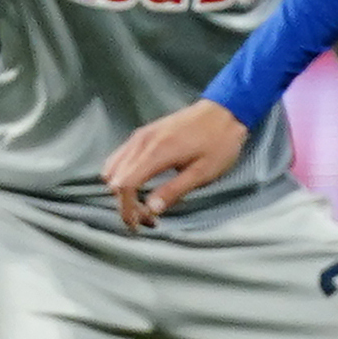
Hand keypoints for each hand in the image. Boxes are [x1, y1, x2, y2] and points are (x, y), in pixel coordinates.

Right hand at [101, 100, 250, 228]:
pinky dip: (122, 175)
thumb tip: (151, 210)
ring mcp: (140, 136)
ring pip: (113, 169)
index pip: (125, 185)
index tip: (137, 226)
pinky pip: (120, 158)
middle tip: (147, 219)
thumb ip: (174, 190)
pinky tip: (140, 185)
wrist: (224, 112)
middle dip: (125, 204)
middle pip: (115, 179)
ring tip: (144, 204)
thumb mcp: (203, 172)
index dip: (126, 209)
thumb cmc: (219, 143)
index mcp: (156, 152)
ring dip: (122, 191)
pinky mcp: (142, 134)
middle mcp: (141, 142)